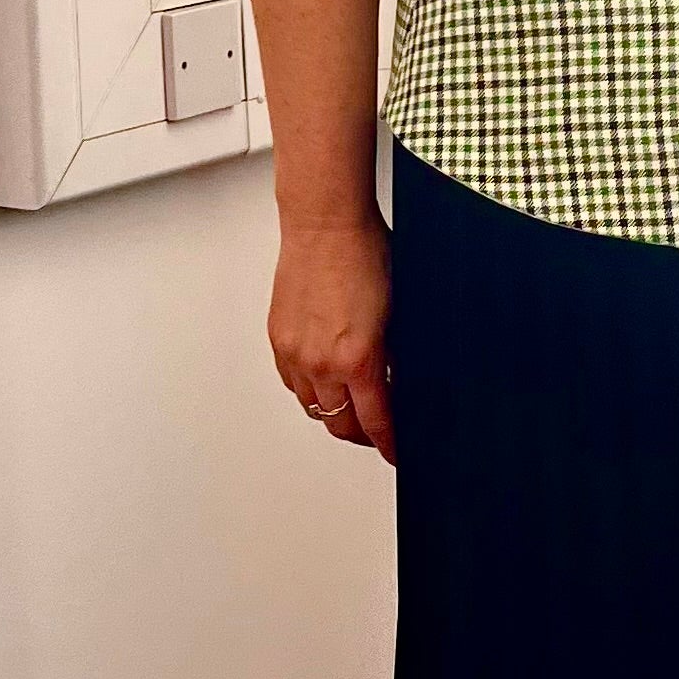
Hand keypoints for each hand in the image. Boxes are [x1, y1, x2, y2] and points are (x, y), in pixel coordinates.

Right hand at [268, 210, 394, 461]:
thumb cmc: (365, 253)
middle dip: (361, 433)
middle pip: (340, 424)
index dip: (389, 444)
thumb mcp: (399, 312)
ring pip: (313, 408)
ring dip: (333, 414)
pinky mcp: (278, 338)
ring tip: (351, 408)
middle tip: (377, 431)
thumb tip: (399, 382)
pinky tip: (324, 382)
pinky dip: (309, 391)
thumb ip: (395, 355)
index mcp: (358, 359)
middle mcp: (321, 362)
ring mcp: (295, 352)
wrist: (325, 225)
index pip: (375, 422)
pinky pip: (292, 384)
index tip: (396, 453)